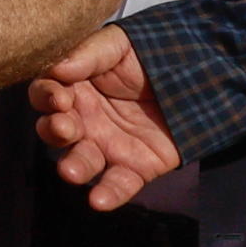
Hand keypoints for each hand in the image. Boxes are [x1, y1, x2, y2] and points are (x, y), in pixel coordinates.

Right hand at [28, 25, 183, 210]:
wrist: (200, 75)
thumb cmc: (150, 56)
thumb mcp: (118, 45)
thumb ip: (88, 54)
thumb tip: (58, 68)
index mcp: (75, 88)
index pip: (45, 95)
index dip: (46, 97)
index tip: (59, 97)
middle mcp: (85, 120)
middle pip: (55, 132)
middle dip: (54, 131)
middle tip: (67, 127)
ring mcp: (108, 146)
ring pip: (82, 162)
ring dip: (74, 167)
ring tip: (71, 171)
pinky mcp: (135, 167)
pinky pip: (118, 184)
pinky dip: (108, 194)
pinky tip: (99, 201)